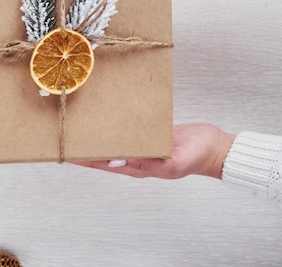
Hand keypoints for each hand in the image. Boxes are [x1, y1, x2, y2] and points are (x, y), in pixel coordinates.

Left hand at [74, 123, 235, 178]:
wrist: (215, 146)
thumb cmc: (196, 157)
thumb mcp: (171, 162)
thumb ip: (144, 162)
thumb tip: (115, 161)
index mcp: (136, 167)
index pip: (102, 163)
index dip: (83, 159)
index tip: (66, 152)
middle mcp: (135, 157)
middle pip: (103, 151)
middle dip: (85, 144)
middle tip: (67, 134)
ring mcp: (141, 144)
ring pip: (113, 138)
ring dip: (99, 132)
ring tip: (81, 122)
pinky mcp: (149, 132)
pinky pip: (128, 128)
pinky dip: (116, 123)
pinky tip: (106, 114)